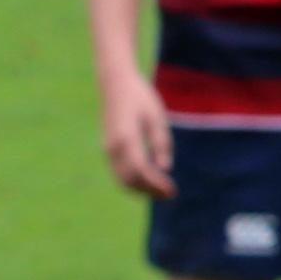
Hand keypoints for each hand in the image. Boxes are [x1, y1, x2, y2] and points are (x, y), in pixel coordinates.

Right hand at [98, 66, 173, 198]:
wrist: (116, 85)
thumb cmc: (141, 99)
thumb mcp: (156, 118)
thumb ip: (161, 143)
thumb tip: (164, 169)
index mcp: (126, 139)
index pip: (140, 171)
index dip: (156, 184)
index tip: (172, 190)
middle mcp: (112, 148)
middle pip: (129, 180)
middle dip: (150, 191)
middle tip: (171, 194)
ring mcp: (107, 149)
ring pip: (122, 179)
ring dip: (141, 189)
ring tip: (163, 191)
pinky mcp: (108, 149)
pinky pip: (119, 172)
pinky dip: (133, 182)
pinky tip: (150, 182)